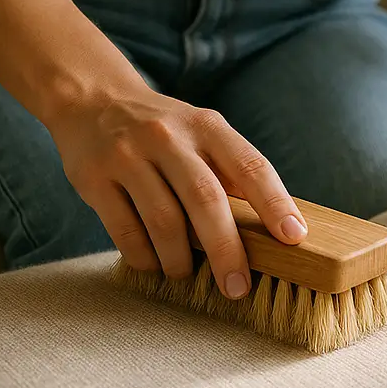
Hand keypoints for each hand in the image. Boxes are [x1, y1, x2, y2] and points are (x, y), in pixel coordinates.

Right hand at [47, 87, 307, 297]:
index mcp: (207, 126)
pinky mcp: (94, 178)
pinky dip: (145, 258)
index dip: (275, 203)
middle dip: (227, 249)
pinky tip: (154, 264)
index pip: (250, 165)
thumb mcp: (202, 133)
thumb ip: (231, 172)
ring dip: (180, 260)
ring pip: (163, 220)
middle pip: (206, 198)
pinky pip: (125, 231)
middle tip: (238, 287)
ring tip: (187, 274)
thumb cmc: (164, 130)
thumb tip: (274, 229)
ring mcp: (129, 155)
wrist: (92, 100)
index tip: (294, 238)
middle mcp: (169, 137)